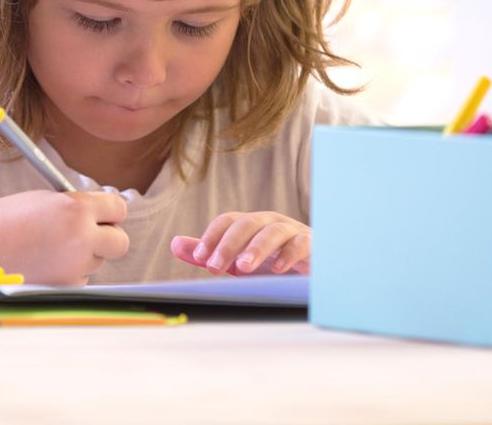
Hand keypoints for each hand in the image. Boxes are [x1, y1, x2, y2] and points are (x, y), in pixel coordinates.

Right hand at [0, 190, 129, 286]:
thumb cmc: (7, 219)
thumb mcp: (46, 201)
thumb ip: (78, 207)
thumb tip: (104, 217)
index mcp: (76, 208)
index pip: (118, 208)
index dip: (111, 211)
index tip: (106, 215)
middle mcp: (81, 237)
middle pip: (120, 242)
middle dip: (109, 237)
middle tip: (92, 234)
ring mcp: (75, 266)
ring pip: (96, 261)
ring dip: (83, 256)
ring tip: (49, 248)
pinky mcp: (65, 288)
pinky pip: (79, 278)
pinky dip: (68, 273)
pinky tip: (43, 264)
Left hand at [170, 211, 310, 275]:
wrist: (316, 270)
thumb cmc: (274, 262)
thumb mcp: (239, 259)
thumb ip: (210, 252)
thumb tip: (175, 244)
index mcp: (251, 224)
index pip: (228, 221)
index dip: (212, 236)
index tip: (200, 258)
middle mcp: (270, 222)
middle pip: (248, 224)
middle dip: (228, 244)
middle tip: (213, 266)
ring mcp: (292, 232)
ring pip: (273, 232)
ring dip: (256, 248)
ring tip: (242, 268)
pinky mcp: (312, 245)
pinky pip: (301, 244)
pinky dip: (289, 255)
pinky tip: (277, 269)